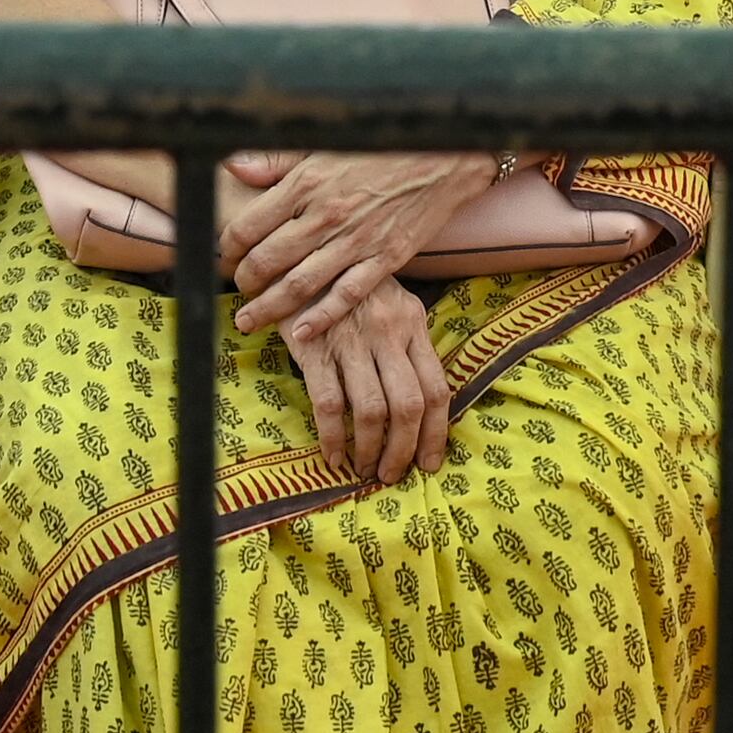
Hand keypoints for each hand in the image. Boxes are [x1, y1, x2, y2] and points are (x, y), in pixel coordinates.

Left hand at [222, 146, 507, 342]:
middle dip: (243, 281)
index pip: (248, 224)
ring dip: (268, 308)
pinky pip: (346, 296)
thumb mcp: (325, 143)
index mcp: (306, 183)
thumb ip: (278, 159)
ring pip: (299, 284)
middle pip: (267, 260)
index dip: (228, 245)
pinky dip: (320, 318)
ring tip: (248, 322)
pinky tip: (300, 333)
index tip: (224, 254)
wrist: (444, 154)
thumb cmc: (381, 145)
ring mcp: (355, 240)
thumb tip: (234, 165)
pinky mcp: (385, 259)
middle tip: (235, 291)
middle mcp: (325, 215)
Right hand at [278, 271, 453, 484]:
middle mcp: (388, 331)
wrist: (294, 257)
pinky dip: (333, 438)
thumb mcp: (389, 303)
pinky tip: (333, 456)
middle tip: (393, 475)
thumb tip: (420, 402)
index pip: (437, 387)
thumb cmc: (344, 287)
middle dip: (404, 450)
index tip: (430, 462)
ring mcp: (351, 340)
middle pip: (409, 405)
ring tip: (365, 470)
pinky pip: (330, 405)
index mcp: (412, 321)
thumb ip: (406, 342)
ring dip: (371, 450)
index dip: (436, 433)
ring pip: (373, 411)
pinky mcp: (314, 348)